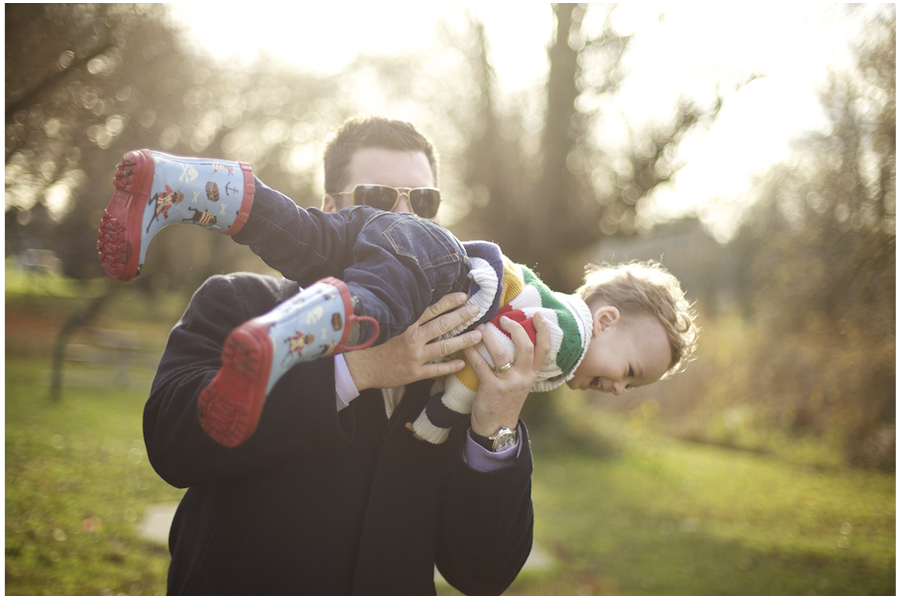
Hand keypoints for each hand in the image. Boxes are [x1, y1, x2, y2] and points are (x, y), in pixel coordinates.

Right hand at [343, 293, 482, 389]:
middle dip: (461, 316)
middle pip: (442, 325)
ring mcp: (414, 356)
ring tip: (478, 335)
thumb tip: (423, 305)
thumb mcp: (390, 325)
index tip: (463, 296)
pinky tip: (463, 363)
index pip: (431, 310)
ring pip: (443, 347)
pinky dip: (450, 367)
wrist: (360, 366)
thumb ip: (406, 317)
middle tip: (476, 310)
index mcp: (406, 324)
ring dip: (463, 341)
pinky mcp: (414, 373)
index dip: (448, 302)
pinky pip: (436, 370)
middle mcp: (412, 338)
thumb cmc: (374, 343)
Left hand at [468, 312, 549, 437]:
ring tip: (481, 327)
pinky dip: (472, 352)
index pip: (544, 349)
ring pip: (502, 353)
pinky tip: (466, 345)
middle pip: (526, 346)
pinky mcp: (491, 388)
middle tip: (503, 318)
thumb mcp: (520, 383)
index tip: (539, 314)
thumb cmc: (505, 401)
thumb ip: (520, 365)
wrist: (496, 428)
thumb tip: (513, 340)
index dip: (543, 330)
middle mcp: (523, 377)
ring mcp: (508, 383)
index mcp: (531, 374)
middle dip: (516, 328)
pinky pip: (481, 365)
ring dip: (490, 337)